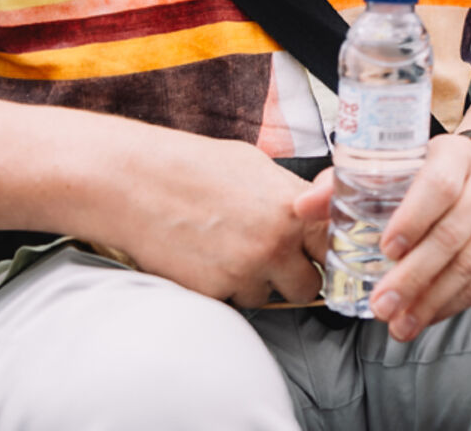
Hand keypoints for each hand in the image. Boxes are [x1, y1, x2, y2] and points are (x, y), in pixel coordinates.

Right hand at [108, 134, 327, 307]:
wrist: (135, 182)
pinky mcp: (213, 292)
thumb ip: (291, 196)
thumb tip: (313, 210)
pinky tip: (204, 258)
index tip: (316, 253)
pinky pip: (231, 303)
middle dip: (292, 277)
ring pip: (267, 297)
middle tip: (268, 257)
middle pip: (308, 287)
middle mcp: (275, 243)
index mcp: (293, 208)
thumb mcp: (258, 168)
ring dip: (253, 283)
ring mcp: (244, 271)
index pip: (334, 247)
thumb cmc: (195, 167)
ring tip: (225, 250)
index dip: (325, 253)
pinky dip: (221, 288)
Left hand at [295, 134, 470, 341]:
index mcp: (453, 156)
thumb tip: (301, 207)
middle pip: (453, 233)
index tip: (386, 249)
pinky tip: (422, 319)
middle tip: (380, 305)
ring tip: (398, 324)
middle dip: (415, 275)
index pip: (439, 186)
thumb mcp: (388, 165)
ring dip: (432, 299)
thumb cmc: (420, 170)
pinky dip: (451, 304)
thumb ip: (342, 184)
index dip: (414, 218)